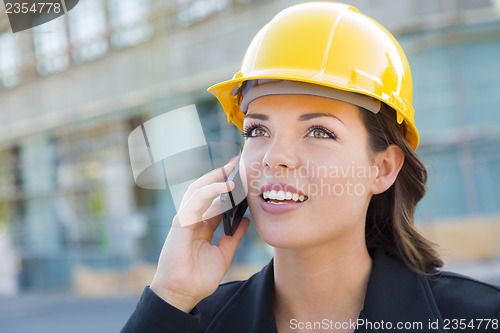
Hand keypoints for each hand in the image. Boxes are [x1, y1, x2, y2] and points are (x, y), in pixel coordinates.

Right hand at [150, 157, 249, 312]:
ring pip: (199, 189)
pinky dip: (211, 190)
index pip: (215, 200)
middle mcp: (193, 219)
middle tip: (236, 163)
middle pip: (206, 190)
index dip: (228, 188)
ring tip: (232, 168)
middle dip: (220, 175)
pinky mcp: (181, 221)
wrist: (182, 293)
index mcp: (202, 226)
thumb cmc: (199, 278)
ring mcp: (185, 218)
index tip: (242, 177)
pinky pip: (196, 199)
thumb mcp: (223, 254)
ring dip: (215, 176)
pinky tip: (226, 186)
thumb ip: (233, 236)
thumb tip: (246, 220)